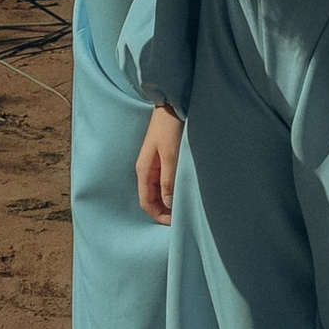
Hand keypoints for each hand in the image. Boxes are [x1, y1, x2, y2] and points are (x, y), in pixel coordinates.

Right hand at [137, 106, 183, 224]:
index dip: (158, 216)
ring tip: (184, 207)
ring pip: (159, 190)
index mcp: (144, 170)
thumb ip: (168, 180)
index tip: (174, 223)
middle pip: (152, 198)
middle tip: (182, 218)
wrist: (172, 104)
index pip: (146, 202)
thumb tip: (168, 204)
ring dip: (169, 201)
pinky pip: (165, 181)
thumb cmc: (170, 127)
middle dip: (164, 211)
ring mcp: (154, 164)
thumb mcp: (170, 155)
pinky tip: (183, 191)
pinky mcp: (163, 159)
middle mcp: (147, 169)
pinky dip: (172, 190)